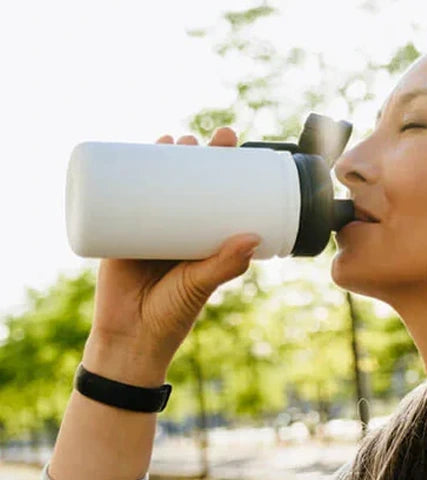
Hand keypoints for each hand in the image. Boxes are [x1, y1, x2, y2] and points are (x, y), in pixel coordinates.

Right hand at [84, 127, 259, 381]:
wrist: (128, 339)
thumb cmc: (172, 316)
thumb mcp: (200, 286)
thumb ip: (224, 266)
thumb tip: (254, 237)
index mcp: (204, 239)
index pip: (219, 196)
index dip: (225, 170)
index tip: (232, 146)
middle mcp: (179, 230)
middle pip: (188, 184)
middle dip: (193, 156)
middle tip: (200, 139)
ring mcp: (149, 229)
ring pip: (156, 186)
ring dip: (162, 158)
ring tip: (171, 140)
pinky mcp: (120, 233)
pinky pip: (122, 201)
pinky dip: (124, 178)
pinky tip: (128, 154)